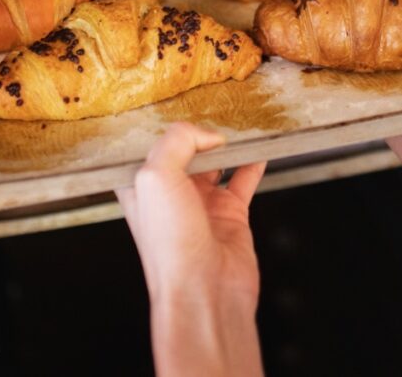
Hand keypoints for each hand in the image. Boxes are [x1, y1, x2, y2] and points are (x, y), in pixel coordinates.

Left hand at [116, 122, 265, 376]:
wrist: (204, 292)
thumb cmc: (171, 248)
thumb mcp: (157, 177)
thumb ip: (178, 141)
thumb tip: (207, 135)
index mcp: (142, 188)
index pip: (150, 146)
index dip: (163, 129)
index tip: (179, 110)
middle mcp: (170, 196)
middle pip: (185, 152)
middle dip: (198, 134)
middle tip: (215, 113)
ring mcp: (202, 205)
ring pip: (216, 163)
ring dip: (228, 146)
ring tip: (240, 127)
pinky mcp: (231, 214)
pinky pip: (244, 179)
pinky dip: (253, 162)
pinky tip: (259, 149)